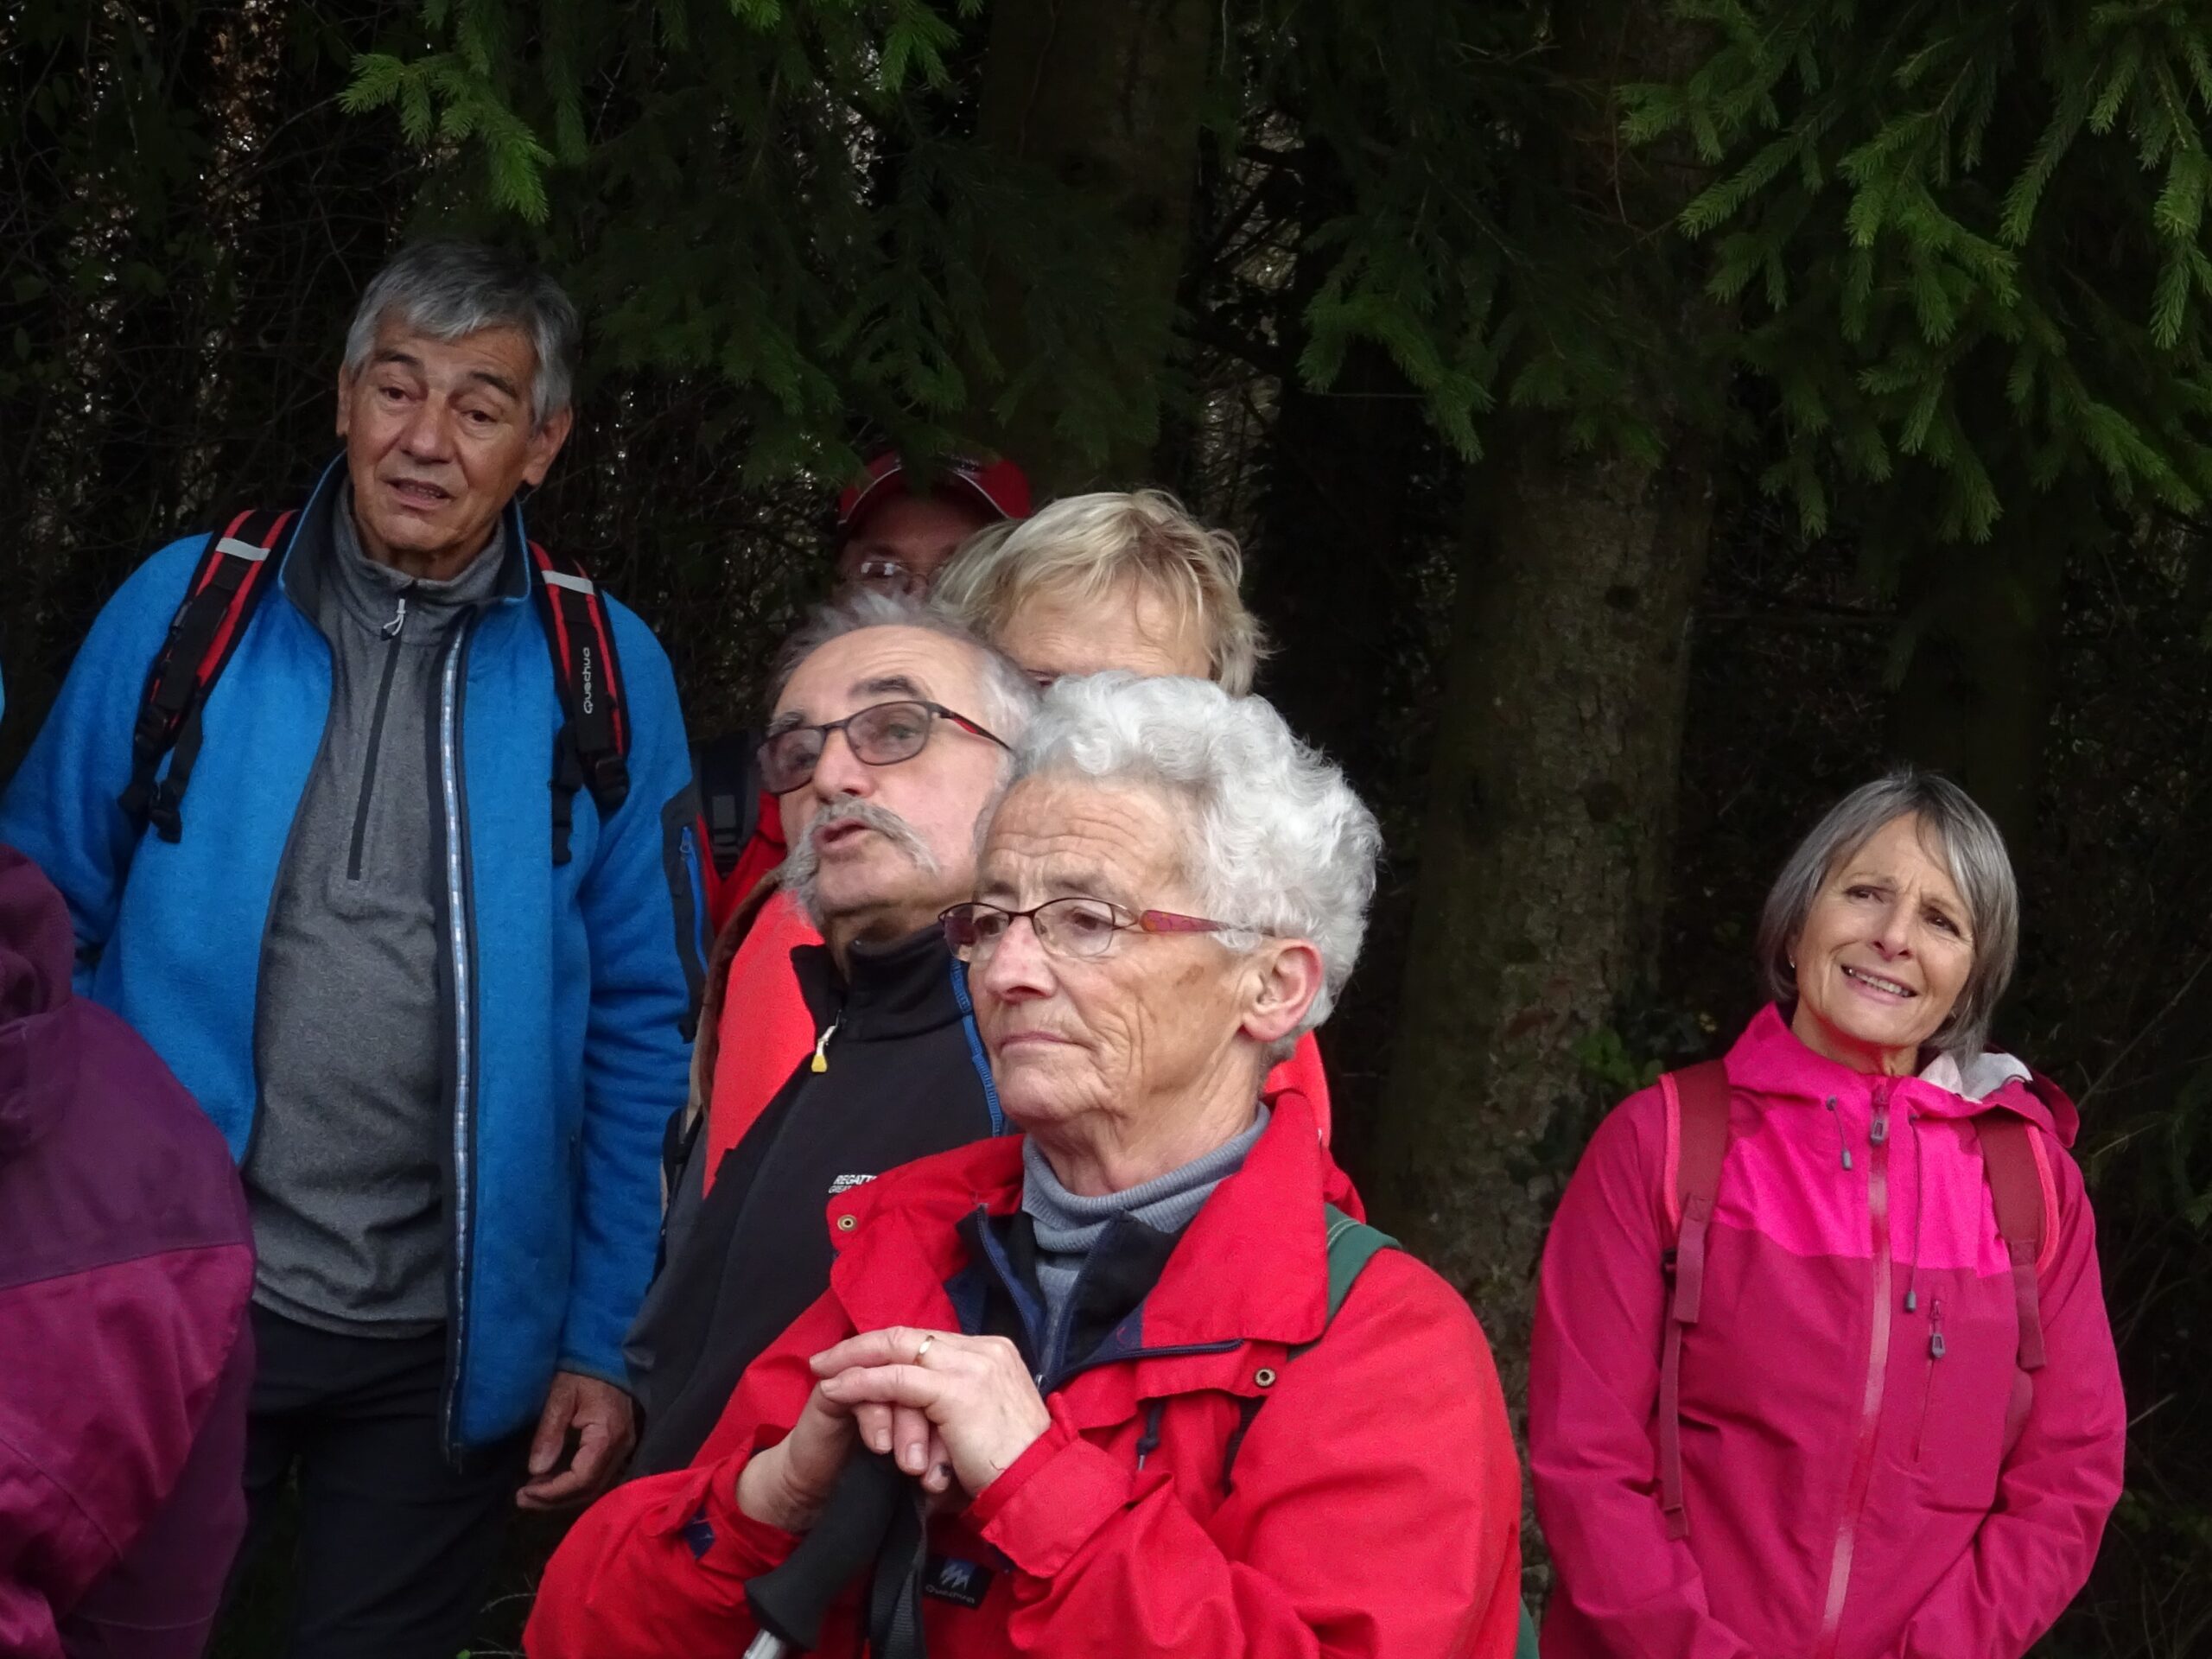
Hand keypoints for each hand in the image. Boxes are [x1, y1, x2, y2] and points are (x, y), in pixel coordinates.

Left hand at [517, 1372, 635, 1510]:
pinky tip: (554, 1481)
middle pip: (589, 1489)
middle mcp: (621, 1447)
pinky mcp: (621, 1445)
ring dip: (564, 1495)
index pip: (581, 1479)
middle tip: (522, 1499)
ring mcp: (625, 1447)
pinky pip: (599, 1475)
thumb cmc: (583, 1370)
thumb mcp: (560, 1395)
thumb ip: (549, 1432)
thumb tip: (535, 1470)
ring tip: (533, 1493)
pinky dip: (575, 1485)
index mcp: (606, 1435)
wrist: (609, 1352)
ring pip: (596, 1486)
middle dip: (554, 1499)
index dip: (552, 1492)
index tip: (524, 1492)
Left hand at [809, 1328, 1051, 1500]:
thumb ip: (962, 1404)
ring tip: (822, 1372)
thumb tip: (927, 1408)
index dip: (891, 1346)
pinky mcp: (957, 1391)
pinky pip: (896, 1381)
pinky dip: (862, 1383)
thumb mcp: (989, 1423)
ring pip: (899, 1350)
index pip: (931, 1340)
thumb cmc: (1015, 1469)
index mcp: (995, 1353)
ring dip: (854, 1360)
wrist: (1041, 1488)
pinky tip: (836, 1390)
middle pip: (911, 1335)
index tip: (859, 1358)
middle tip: (826, 1357)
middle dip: (864, 1345)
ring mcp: (973, 1366)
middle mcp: (986, 1350)